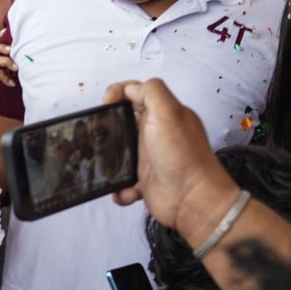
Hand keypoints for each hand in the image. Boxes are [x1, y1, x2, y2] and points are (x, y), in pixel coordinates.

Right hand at [102, 79, 236, 233]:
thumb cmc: (182, 155)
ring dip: (109, 160)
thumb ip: (151, 91)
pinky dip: (119, 186)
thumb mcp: (169, 112)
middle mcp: (155, 134)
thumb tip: (129, 89)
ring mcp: (148, 158)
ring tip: (105, 164)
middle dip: (107, 126)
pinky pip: (122, 180)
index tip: (107, 102)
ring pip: (118, 152)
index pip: (136, 93)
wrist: (192, 200)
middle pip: (123, 121)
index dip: (118, 92)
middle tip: (98, 133)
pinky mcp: (143, 181)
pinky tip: (127, 188)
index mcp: (163, 114)